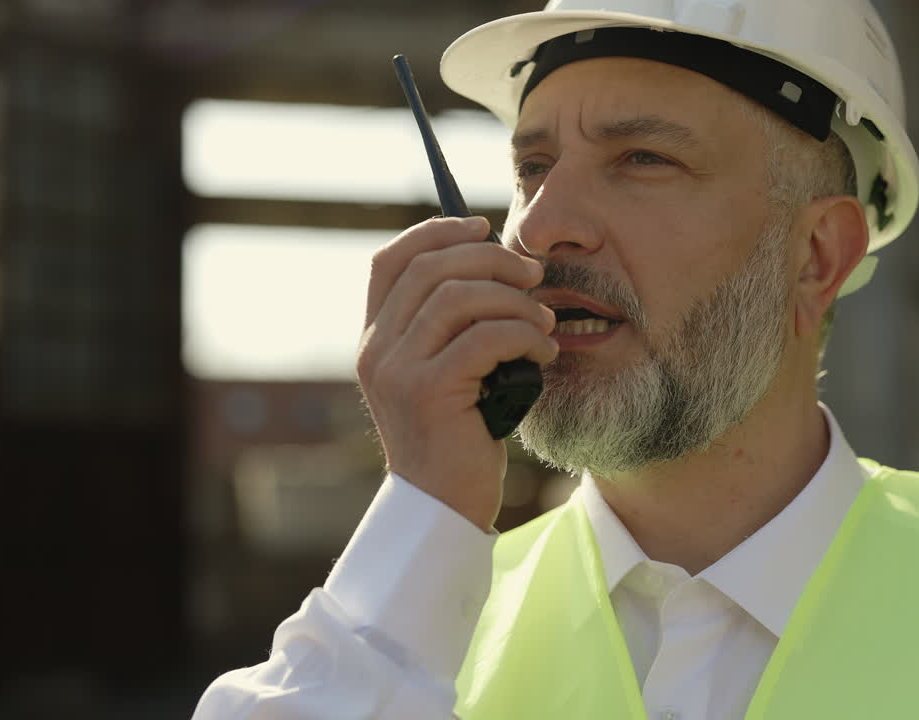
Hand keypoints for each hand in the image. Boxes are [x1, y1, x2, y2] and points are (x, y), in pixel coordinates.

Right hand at [356, 217, 557, 530]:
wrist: (443, 507)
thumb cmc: (457, 436)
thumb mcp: (443, 373)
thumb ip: (448, 327)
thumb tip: (494, 263)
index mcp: (375, 338)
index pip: (391, 259)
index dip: (436, 231)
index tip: (483, 227)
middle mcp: (377, 349)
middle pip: (431, 268)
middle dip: (491, 260)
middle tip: (534, 277)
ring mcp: (398, 370)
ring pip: (458, 297)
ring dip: (514, 301)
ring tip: (543, 325)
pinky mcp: (429, 392)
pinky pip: (484, 338)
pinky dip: (523, 337)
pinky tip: (543, 355)